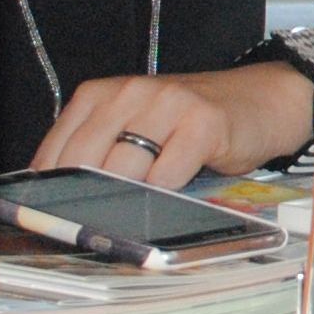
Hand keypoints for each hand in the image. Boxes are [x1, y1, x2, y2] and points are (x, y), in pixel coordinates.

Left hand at [30, 63, 313, 188]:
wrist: (259, 100)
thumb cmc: (191, 122)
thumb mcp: (137, 126)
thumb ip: (100, 152)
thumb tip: (63, 200)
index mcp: (103, 94)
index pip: (58, 148)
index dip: (54, 188)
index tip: (55, 215)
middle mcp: (131, 93)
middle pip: (86, 159)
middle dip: (89, 195)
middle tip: (99, 220)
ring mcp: (168, 104)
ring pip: (124, 167)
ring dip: (130, 195)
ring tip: (143, 203)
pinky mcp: (203, 123)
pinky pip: (168, 173)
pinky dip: (167, 191)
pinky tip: (178, 189)